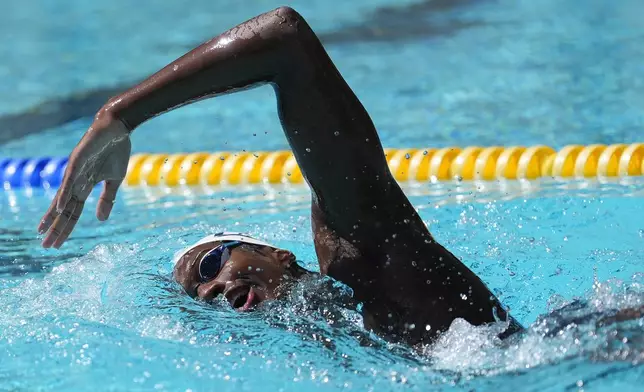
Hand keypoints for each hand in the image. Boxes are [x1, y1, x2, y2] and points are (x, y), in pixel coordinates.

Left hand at [38, 112, 131, 247]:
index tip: (57, 244)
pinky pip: (70, 181)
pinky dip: (64, 195)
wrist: (117, 128)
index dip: (65, 228)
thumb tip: (100, 220)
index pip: (72, 212)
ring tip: (43, 231)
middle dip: (55, 228)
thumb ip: (107, 199)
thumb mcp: (114, 180)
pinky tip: (60, 208)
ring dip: (53, 216)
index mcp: (84, 186)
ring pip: (62, 198)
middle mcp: (75, 182)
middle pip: (63, 210)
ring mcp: (74, 172)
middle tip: (46, 246)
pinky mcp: (77, 161)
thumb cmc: (115, 151)